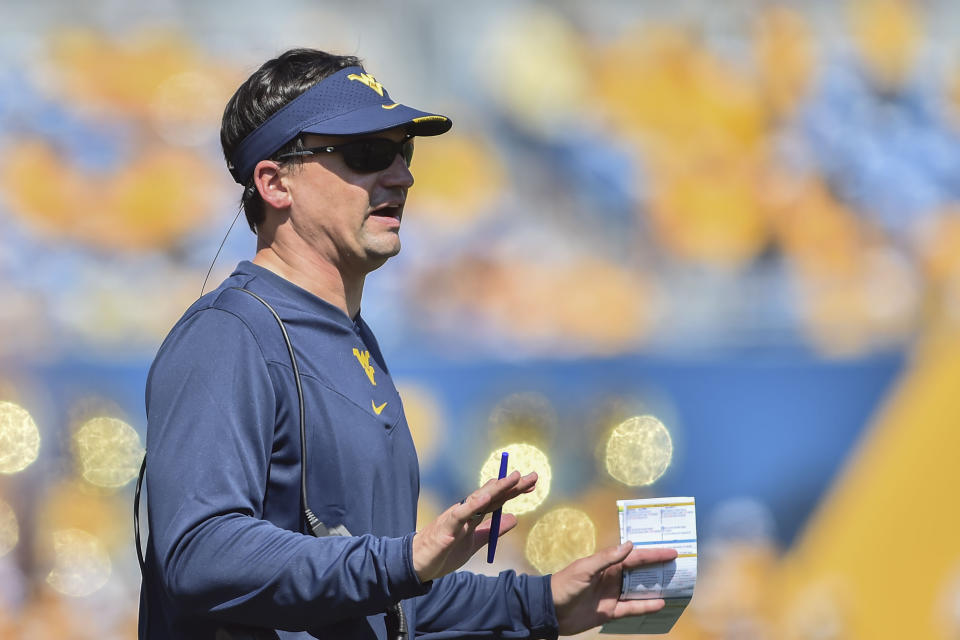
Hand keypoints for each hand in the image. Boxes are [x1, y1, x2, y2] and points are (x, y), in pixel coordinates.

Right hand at [411, 470, 536, 582]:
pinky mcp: (445, 528)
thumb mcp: (475, 542)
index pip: (497, 499)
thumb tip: (515, 519)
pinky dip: (471, 506)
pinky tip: (484, 499)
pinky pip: (459, 515)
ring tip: (511, 480)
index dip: (514, 490)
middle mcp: (465, 511)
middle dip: (512, 485)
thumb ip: (493, 530)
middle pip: (492, 494)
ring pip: (477, 499)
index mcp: (473, 514)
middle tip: (533, 476)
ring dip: (495, 489)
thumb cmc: (444, 552)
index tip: (532, 483)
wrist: (418, 565)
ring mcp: (455, 517)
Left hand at [550, 542, 677, 635]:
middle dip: (658, 568)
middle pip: (641, 572)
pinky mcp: (610, 611)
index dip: (653, 553)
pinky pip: (632, 608)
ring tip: (675, 585)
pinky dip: (646, 606)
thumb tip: (630, 545)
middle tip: (680, 566)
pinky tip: (660, 604)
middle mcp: (613, 577)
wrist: (550, 610)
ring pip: (639, 590)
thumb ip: (607, 557)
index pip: (635, 556)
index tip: (672, 551)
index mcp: (608, 564)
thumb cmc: (565, 584)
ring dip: (655, 587)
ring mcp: (613, 594)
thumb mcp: (584, 568)